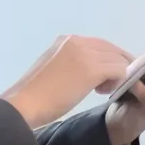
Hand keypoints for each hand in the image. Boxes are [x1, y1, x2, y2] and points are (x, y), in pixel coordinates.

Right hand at [0, 35, 135, 128]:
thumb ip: (71, 62)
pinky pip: (120, 70)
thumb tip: (89, 68)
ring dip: (115, 75)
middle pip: (111, 49)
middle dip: (116, 65)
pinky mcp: (92, 69)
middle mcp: (77, 41)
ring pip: (117, 59)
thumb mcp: (54, 67)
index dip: (108, 58)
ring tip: (100, 90)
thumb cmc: (35, 93)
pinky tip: (101, 92)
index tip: (107, 74)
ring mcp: (85, 54)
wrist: (25, 104)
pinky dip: (117, 81)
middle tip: (111, 83)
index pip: (99, 44)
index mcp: (66, 40)